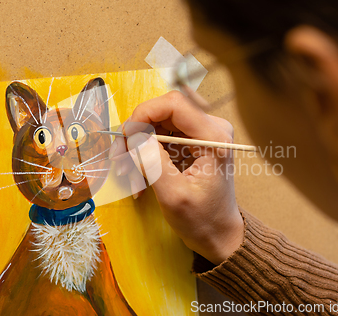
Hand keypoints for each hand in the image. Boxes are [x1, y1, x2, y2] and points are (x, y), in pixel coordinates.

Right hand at [109, 91, 243, 264]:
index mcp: (214, 137)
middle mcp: (211, 128)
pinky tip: (139, 178)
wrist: (218, 234)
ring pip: (158, 124)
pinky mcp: (193, 143)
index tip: (125, 136)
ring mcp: (202, 134)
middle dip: (136, 134)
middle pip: (163, 112)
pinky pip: (161, 137)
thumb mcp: (174, 195)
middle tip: (120, 160)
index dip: (144, 113)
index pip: (174, 104)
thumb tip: (134, 134)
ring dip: (137, 147)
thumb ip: (153, 161)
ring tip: (127, 175)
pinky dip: (145, 154)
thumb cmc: (202, 220)